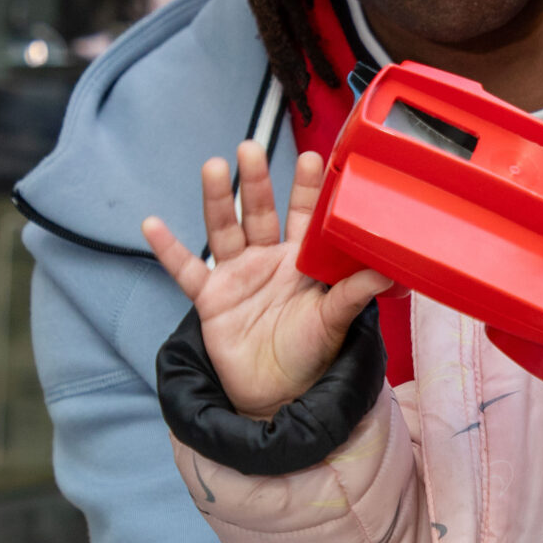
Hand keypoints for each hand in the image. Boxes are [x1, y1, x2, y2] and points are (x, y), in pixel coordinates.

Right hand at [141, 142, 397, 416]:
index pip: (306, 215)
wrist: (281, 395)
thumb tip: (390, 272)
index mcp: (304, 260)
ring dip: (218, 199)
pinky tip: (152, 225)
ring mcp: (238, 275)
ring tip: (214, 167)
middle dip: (257, 180)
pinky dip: (169, 249)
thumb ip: (355, 293)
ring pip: (226, 229)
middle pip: (260, 211)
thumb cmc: (314, 354)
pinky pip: (186, 270)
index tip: (311, 158)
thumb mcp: (336, 321)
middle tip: (253, 147)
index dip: (307, 188)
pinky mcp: (211, 298)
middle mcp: (269, 259)